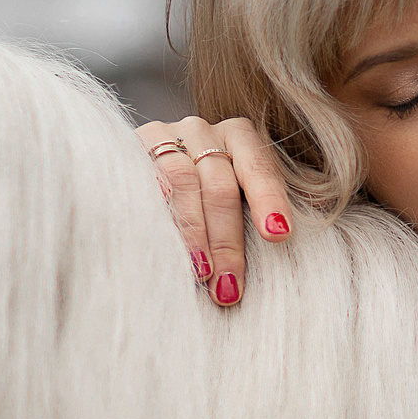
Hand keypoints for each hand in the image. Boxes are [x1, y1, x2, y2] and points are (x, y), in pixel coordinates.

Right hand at [136, 116, 295, 306]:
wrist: (147, 167)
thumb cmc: (208, 195)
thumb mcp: (242, 193)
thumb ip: (268, 209)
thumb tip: (287, 237)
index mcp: (239, 135)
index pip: (258, 168)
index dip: (269, 200)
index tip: (278, 234)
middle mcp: (202, 130)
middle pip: (220, 185)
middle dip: (227, 241)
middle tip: (229, 287)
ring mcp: (164, 135)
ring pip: (183, 181)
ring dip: (193, 233)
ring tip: (200, 273)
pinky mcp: (130, 148)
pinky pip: (145, 178)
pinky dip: (157, 209)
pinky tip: (160, 236)